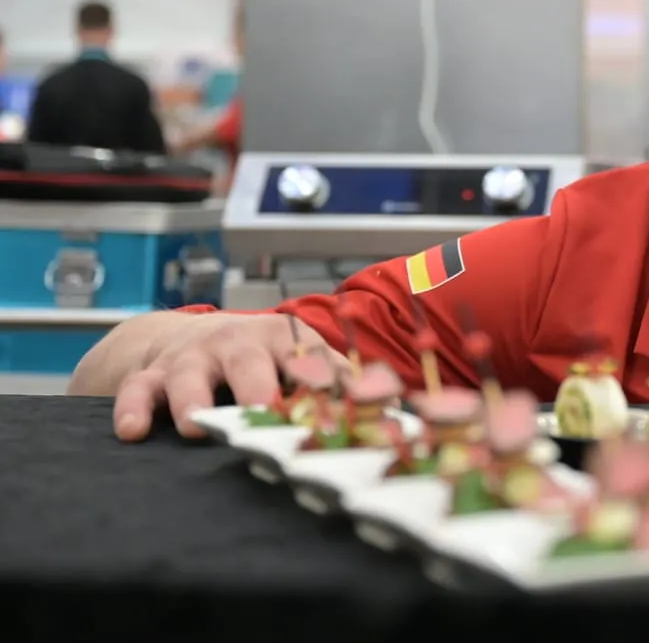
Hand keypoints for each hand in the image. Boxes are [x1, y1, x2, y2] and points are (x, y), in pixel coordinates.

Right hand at [90, 312, 342, 441]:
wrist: (186, 336)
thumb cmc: (258, 359)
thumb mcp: (299, 360)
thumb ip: (342, 384)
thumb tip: (396, 412)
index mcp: (286, 339)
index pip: (310, 359)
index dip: (322, 383)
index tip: (334, 412)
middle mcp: (238, 342)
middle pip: (249, 361)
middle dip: (255, 388)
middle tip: (261, 415)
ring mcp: (193, 357)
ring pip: (189, 374)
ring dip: (193, 399)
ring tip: (194, 425)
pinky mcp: (152, 373)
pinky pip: (138, 389)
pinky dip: (134, 408)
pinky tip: (134, 431)